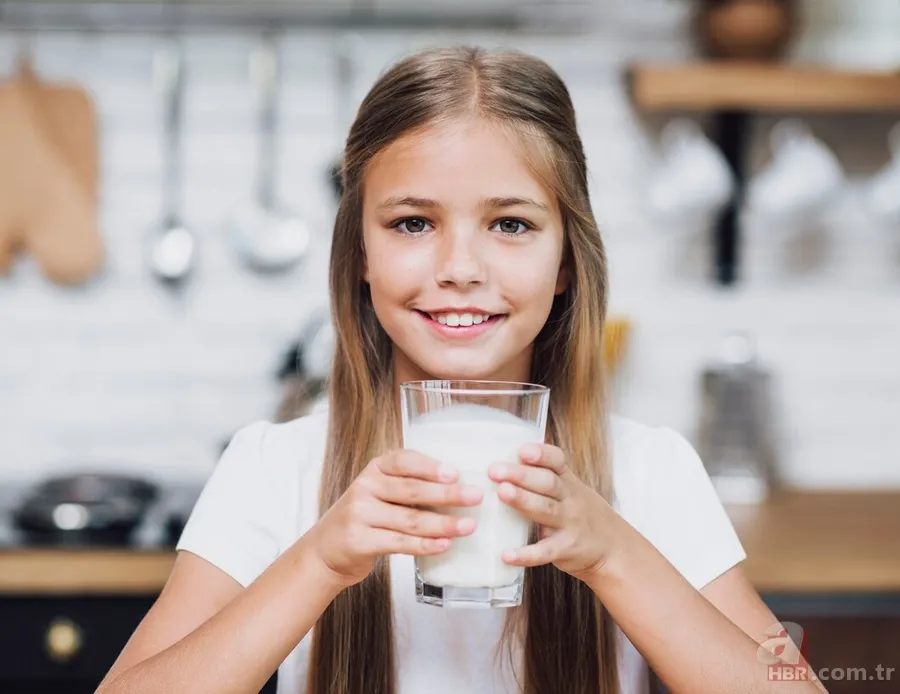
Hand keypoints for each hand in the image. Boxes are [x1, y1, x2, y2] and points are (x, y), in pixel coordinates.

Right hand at [309, 450, 483, 587]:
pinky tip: (444, 545)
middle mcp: (365, 487)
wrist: (326, 550)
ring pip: (409, 520)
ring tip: (468, 526)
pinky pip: (399, 543)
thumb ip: (409, 486)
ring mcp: (359, 514)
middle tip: (475, 497)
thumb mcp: (380, 492)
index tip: (455, 472)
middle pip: (411, 490)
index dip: (429, 466)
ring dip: (443, 524)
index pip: (403, 460)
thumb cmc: (366, 518)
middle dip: (447, 494)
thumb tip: (459, 486)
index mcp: (374, 469)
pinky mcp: (359, 541)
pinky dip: (425, 545)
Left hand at [489, 443, 618, 582]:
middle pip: (547, 482)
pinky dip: (525, 554)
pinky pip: (544, 551)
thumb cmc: (580, 514)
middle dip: (521, 475)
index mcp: (568, 482)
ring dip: (523, 500)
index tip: (522, 450)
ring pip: (546, 509)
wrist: (612, 548)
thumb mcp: (570, 490)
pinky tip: (506, 555)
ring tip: (502, 492)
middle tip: (494, 470)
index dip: (541, 454)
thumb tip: (502, 463)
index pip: (557, 461)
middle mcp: (570, 500)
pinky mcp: (565, 549)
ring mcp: (569, 524)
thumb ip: (543, 477)